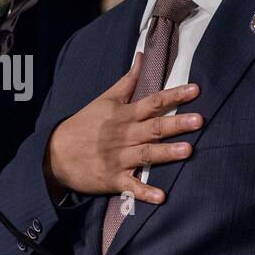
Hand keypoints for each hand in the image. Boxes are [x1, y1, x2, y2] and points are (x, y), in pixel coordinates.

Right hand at [44, 52, 202, 203]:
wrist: (56, 153)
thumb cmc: (84, 124)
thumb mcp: (105, 99)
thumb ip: (128, 81)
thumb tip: (142, 57)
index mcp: (124, 115)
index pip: (153, 102)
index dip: (174, 96)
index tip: (195, 90)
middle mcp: (124, 136)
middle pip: (153, 128)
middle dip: (176, 124)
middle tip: (199, 120)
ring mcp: (119, 158)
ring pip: (146, 154)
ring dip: (166, 153)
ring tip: (187, 150)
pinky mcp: (113, 179)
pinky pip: (131, 187)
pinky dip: (144, 192)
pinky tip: (160, 197)